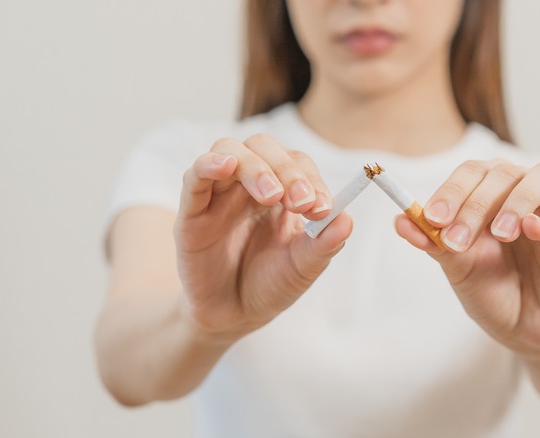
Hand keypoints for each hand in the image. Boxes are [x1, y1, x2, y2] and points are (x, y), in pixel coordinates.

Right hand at [174, 134, 351, 340]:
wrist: (234, 317)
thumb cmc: (270, 285)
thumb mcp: (303, 267)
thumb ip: (324, 244)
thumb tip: (347, 220)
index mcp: (281, 190)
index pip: (297, 163)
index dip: (311, 178)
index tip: (323, 208)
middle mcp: (249, 184)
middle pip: (263, 147)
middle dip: (287, 169)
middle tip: (302, 203)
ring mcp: (218, 194)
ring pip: (230, 150)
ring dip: (255, 166)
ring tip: (272, 195)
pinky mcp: (191, 212)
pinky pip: (195, 176)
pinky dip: (210, 164)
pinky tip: (226, 166)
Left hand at [395, 160, 539, 359]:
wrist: (522, 328)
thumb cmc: (491, 288)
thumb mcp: (457, 266)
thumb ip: (433, 241)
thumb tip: (400, 219)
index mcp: (492, 193)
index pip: (473, 172)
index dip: (452, 190)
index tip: (433, 219)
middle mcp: (525, 194)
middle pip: (504, 172)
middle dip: (476, 203)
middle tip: (457, 239)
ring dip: (517, 201)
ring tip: (499, 233)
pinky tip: (530, 232)